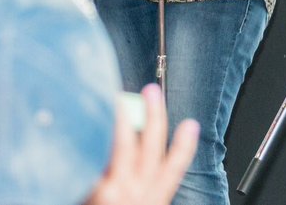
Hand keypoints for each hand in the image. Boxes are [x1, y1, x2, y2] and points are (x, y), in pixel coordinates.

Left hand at [85, 84, 198, 204]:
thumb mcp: (135, 204)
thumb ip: (135, 185)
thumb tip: (132, 149)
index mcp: (153, 201)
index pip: (174, 168)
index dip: (184, 146)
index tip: (190, 125)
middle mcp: (138, 194)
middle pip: (151, 147)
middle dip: (154, 116)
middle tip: (152, 92)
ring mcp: (117, 191)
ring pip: (125, 145)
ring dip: (124, 117)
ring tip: (121, 97)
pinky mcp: (97, 190)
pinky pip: (100, 154)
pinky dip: (99, 134)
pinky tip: (94, 119)